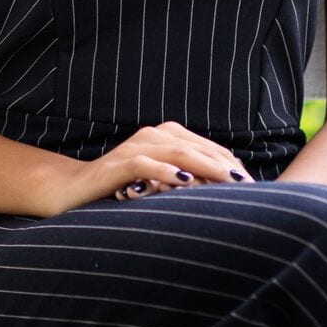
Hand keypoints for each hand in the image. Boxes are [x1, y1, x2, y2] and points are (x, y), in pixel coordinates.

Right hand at [36, 121, 254, 215]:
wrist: (74, 188)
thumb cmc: (120, 186)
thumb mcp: (158, 181)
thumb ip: (185, 179)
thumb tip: (223, 191)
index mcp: (164, 135)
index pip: (206, 146)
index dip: (229, 162)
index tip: (251, 182)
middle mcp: (152, 135)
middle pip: (197, 146)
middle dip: (224, 164)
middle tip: (248, 184)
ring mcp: (135, 147)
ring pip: (177, 152)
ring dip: (205, 166)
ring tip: (228, 180)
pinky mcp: (118, 164)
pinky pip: (146, 164)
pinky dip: (166, 172)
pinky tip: (184, 182)